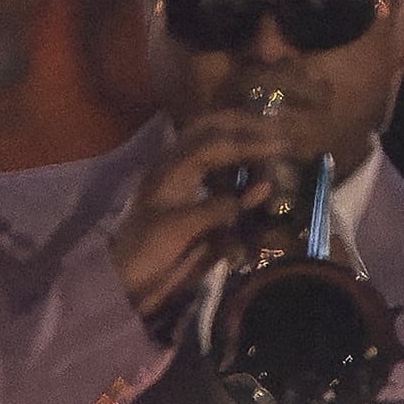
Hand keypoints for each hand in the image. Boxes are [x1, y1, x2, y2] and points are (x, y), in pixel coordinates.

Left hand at [105, 101, 297, 317]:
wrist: (121, 276)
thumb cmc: (144, 251)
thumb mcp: (179, 229)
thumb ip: (217, 208)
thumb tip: (258, 191)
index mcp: (171, 167)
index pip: (216, 143)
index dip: (250, 142)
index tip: (281, 146)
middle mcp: (176, 164)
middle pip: (212, 129)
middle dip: (245, 126)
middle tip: (279, 132)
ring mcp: (179, 177)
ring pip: (210, 141)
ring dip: (239, 138)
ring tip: (270, 142)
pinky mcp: (183, 193)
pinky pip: (210, 164)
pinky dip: (233, 163)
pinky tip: (253, 173)